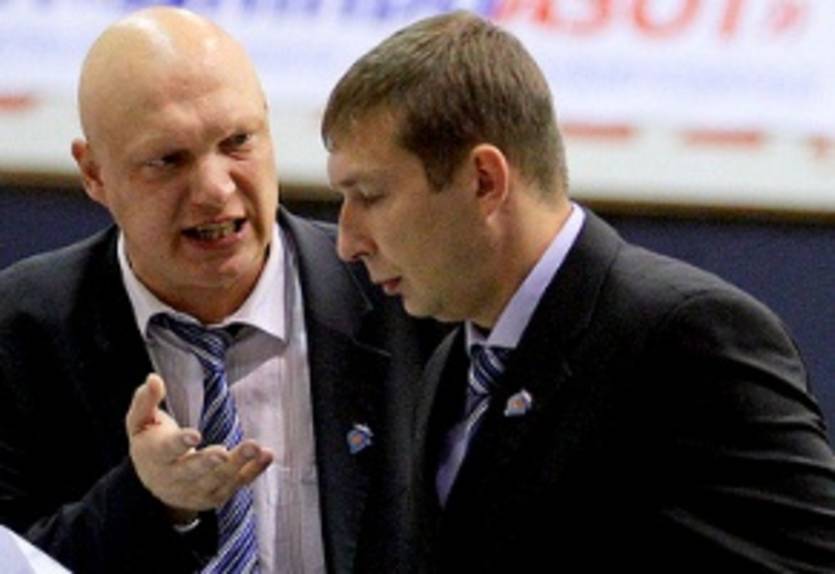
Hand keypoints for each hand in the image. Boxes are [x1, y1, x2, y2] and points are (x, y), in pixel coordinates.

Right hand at [125, 373, 273, 522]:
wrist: (157, 482)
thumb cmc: (151, 444)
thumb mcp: (140, 422)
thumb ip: (145, 401)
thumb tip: (153, 378)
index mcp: (154, 458)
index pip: (166, 451)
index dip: (179, 443)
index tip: (195, 435)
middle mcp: (174, 479)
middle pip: (192, 471)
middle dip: (208, 462)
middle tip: (223, 453)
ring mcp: (196, 490)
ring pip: (218, 479)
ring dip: (238, 464)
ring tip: (255, 447)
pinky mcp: (216, 495)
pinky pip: (237, 484)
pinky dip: (253, 471)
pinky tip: (267, 456)